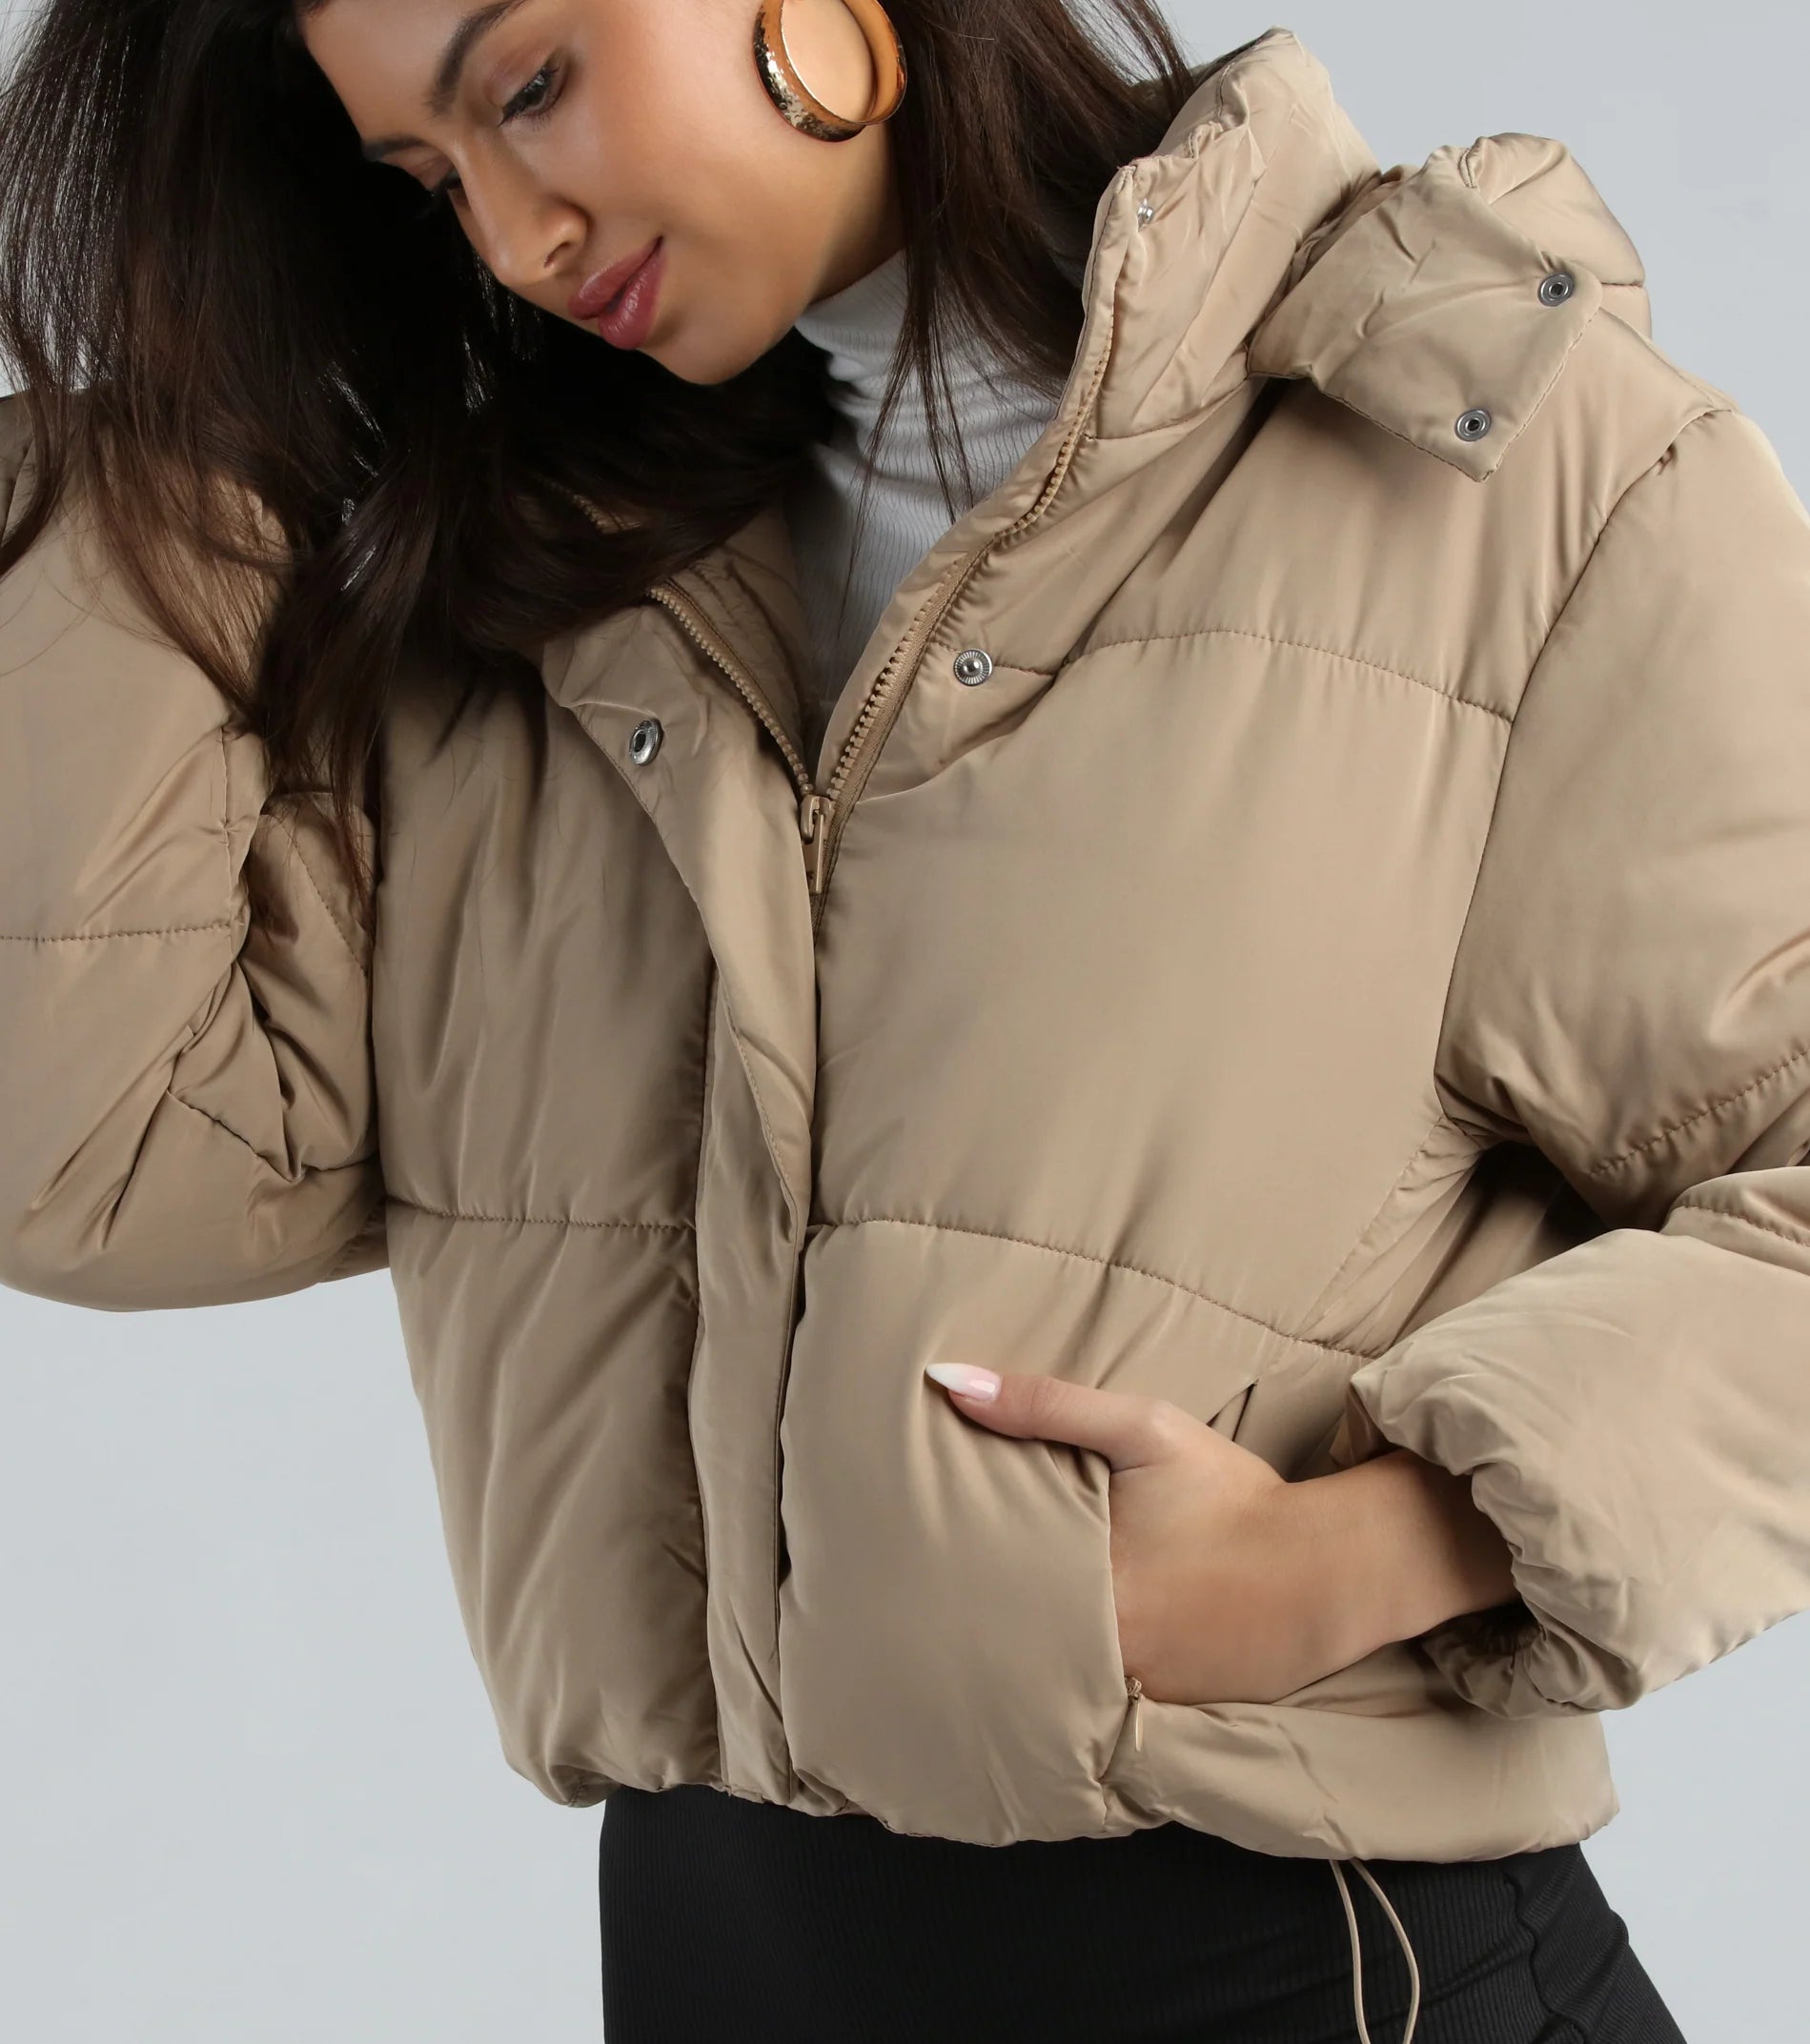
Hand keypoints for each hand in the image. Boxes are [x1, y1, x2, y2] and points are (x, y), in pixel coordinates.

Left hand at [924, 1362, 1522, 1708]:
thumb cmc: (1231, 1493)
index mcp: (1084, 1581)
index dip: (944, 1585)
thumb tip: (944, 1380)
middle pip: (1010, 1641)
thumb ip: (1043, 1405)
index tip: (901, 1574)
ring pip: (1051, 1678)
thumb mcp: (1143, 1430)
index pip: (985, 1590)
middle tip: (916, 1615)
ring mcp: (1136, 1687)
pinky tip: (1050, 1670)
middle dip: (971, 1628)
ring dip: (1022, 1660)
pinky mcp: (1167, 1708)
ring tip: (969, 1645)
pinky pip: (1101, 1701)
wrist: (1330, 1569)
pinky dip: (1077, 1684)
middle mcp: (1104, 1646)